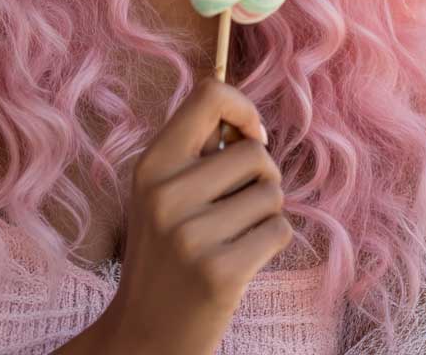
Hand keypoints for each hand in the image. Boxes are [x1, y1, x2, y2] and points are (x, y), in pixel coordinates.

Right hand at [99, 76, 290, 354]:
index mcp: (151, 165)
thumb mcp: (161, 192)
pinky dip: (272, 241)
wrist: (146, 333)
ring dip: (267, 212)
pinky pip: (279, 230)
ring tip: (236, 234)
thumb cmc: (166, 252)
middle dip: (262, 177)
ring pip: (272, 193)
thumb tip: (250, 121)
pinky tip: (243, 259)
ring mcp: (192, 235)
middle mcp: (166, 194)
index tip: (248, 136)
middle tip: (238, 205)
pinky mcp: (221, 272)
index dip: (243, 109)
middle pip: (255, 152)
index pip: (210, 95)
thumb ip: (196, 151)